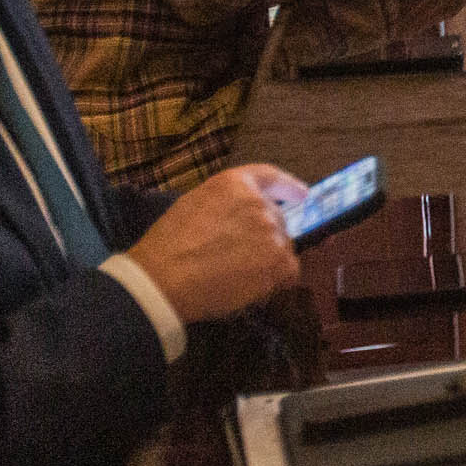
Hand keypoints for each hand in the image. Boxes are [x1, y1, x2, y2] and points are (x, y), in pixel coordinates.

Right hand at [123, 164, 304, 322]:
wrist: (163, 279)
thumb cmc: (167, 246)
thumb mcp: (193, 204)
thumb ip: (225, 203)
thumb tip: (241, 216)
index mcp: (235, 183)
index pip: (270, 177)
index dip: (288, 187)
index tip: (302, 195)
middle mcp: (259, 204)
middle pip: (276, 219)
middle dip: (264, 236)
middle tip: (239, 258)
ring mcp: (272, 232)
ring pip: (282, 246)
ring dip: (267, 260)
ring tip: (238, 276)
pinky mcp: (279, 262)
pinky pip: (288, 271)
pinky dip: (275, 281)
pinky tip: (252, 288)